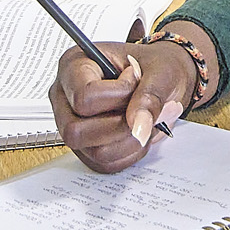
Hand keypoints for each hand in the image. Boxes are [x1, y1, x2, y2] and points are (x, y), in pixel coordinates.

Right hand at [50, 39, 196, 173]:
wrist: (164, 79)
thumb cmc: (154, 66)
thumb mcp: (161, 70)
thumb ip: (150, 96)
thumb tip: (138, 126)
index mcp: (74, 65)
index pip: (84, 97)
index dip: (118, 97)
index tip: (137, 82)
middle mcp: (66, 97)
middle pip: (76, 131)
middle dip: (120, 126)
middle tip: (144, 111)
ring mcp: (72, 125)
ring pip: (93, 152)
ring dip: (129, 142)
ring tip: (147, 121)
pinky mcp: (86, 147)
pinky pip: (104, 164)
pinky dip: (129, 153)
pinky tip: (139, 132)